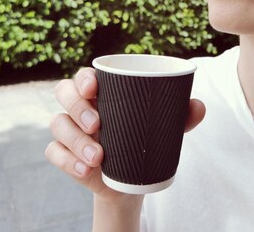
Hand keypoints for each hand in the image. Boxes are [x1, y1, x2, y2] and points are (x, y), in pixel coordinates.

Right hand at [45, 67, 205, 204]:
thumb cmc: (143, 139)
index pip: (84, 75)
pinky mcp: (64, 154)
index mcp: (100, 91)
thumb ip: (180, 115)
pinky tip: (84, 170)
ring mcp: (69, 129)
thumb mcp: (162, 127)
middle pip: (64, 92)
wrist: (132, 178)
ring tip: (98, 157)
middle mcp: (79, 105)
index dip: (84, 77)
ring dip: (76, 140)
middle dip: (77, 106)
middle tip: (97, 124)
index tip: (94, 86)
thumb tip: (199, 106)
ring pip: (58, 124)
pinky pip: (54, 152)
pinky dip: (67, 161)